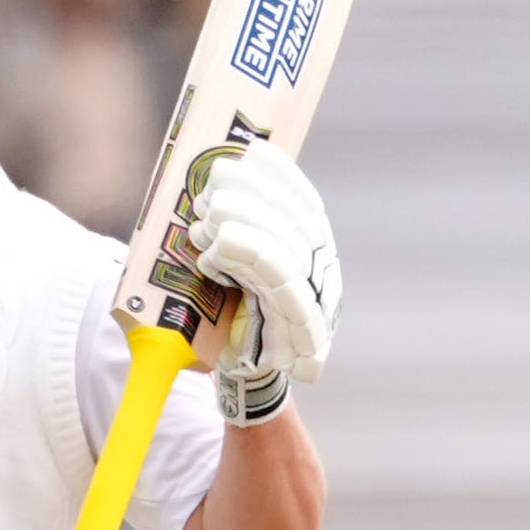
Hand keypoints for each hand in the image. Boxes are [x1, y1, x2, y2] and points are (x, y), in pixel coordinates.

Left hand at [189, 139, 341, 423]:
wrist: (241, 379)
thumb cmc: (230, 319)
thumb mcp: (228, 267)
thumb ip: (230, 232)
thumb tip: (213, 181)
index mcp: (312, 254)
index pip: (304, 203)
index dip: (282, 175)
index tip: (254, 150)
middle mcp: (322, 274)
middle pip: (296, 220)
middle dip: (253, 195)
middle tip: (213, 186)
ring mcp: (316, 300)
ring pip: (286, 245)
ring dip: (245, 221)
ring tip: (206, 217)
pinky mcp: (299, 327)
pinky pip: (276, 279)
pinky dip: (247, 255)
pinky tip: (215, 250)